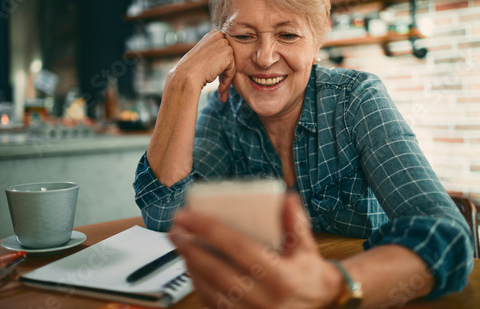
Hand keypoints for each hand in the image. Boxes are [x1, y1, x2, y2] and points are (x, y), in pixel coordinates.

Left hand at [168, 194, 341, 308]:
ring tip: (179, 244)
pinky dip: (197, 284)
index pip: (237, 247)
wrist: (319, 305)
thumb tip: (285, 197)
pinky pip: (212, 304)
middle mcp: (263, 298)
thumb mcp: (307, 247)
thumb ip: (295, 222)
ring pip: (208, 288)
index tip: (189, 215)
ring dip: (189, 265)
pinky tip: (190, 267)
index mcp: (280, 276)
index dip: (209, 229)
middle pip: (215, 269)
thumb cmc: (309, 274)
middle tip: (175, 228)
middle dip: (189, 247)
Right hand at [171, 31, 235, 101]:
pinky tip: (220, 90)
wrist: (186, 76)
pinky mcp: (228, 53)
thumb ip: (214, 56)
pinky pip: (232, 70)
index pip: (223, 52)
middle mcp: (218, 36)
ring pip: (231, 65)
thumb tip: (223, 63)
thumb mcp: (203, 58)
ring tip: (220, 92)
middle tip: (220, 90)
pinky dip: (227, 81)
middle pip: (228, 58)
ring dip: (226, 79)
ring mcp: (223, 43)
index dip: (220, 68)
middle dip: (225, 74)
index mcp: (211, 35)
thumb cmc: (191, 71)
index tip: (217, 80)